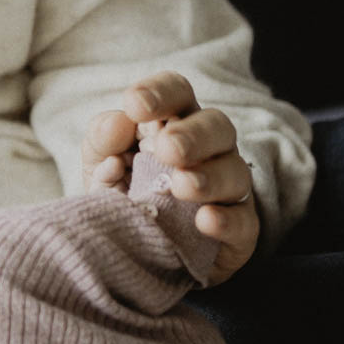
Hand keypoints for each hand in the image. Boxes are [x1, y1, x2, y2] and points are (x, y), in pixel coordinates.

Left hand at [81, 70, 258, 281]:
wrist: (130, 250)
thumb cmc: (122, 192)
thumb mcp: (100, 163)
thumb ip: (102, 139)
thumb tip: (118, 122)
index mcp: (173, 122)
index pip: (177, 93)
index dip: (160, 92)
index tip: (135, 105)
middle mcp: (209, 149)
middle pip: (216, 126)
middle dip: (193, 135)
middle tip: (167, 148)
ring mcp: (228, 189)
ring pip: (235, 173)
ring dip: (209, 177)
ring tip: (181, 186)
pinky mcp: (239, 230)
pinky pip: (244, 222)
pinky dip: (227, 220)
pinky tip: (205, 220)